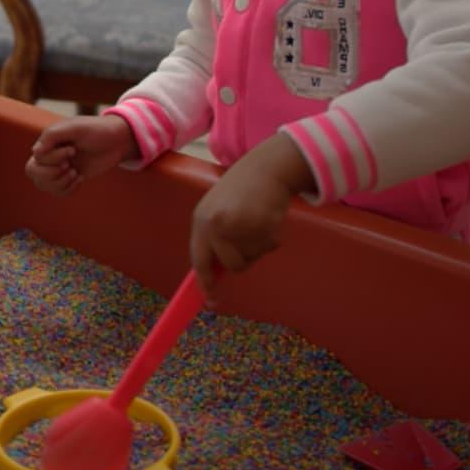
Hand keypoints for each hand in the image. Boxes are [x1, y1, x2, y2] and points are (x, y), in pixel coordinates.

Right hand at [26, 115, 137, 194]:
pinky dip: (68, 189)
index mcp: (49, 141)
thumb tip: (34, 152)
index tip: (73, 150)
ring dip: (60, 183)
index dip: (53, 158)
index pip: (36, 158)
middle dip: (52, 174)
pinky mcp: (70, 178)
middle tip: (70, 166)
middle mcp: (51, 154)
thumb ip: (53, 135)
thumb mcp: (75, 127)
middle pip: (33, 173)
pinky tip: (80, 178)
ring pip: (44, 185)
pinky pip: (58, 192)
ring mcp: (60, 167)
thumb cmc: (97, 130)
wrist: (117, 141)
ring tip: (75, 173)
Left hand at [190, 133, 314, 304]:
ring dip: (257, 245)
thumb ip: (212, 238)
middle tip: (246, 235)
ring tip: (255, 219)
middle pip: (232, 265)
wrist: (266, 168)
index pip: (199, 260)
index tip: (211, 301)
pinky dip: (270, 237)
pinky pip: (269, 248)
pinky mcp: (266, 226)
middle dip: (242, 258)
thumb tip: (213, 273)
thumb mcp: (215, 209)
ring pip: (252, 258)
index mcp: (202, 220)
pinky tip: (266, 216)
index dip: (205, 283)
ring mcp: (242, 226)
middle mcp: (219, 224)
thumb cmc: (238, 191)